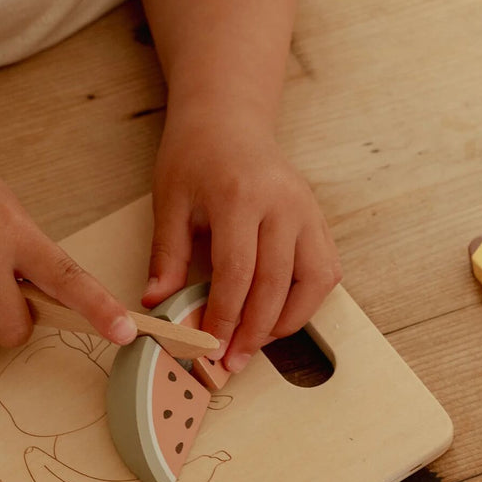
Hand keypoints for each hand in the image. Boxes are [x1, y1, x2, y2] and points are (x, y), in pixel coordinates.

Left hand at [143, 107, 340, 371]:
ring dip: (287, 321)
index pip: (237, 273)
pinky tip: (278, 315)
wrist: (229, 119)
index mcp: (240, 197)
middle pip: (276, 285)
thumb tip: (156, 304)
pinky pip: (325, 271)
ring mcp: (307, 212)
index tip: (211, 347)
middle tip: (233, 362)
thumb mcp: (169, 201)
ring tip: (256, 342)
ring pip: (313, 283)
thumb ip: (166, 255)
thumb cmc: (196, 157)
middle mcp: (283, 205)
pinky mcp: (318, 220)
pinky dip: (306, 301)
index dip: (225, 318)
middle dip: (253, 332)